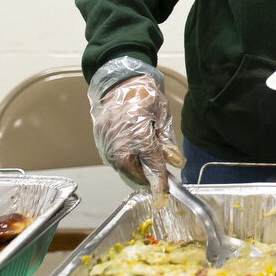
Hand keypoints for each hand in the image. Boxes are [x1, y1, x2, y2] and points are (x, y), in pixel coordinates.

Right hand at [88, 62, 183, 197]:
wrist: (121, 81)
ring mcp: (106, 137)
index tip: (162, 194)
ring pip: (120, 166)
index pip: (149, 160)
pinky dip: (125, 164)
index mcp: (137, 126)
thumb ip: (167, 140)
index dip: (157, 179)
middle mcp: (119, 134)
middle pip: (130, 167)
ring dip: (134, 173)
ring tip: (147, 173)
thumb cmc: (145, 94)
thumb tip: (174, 162)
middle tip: (157, 182)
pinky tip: (135, 162)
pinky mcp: (100, 138)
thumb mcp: (163, 113)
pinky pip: (112, 158)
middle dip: (144, 178)